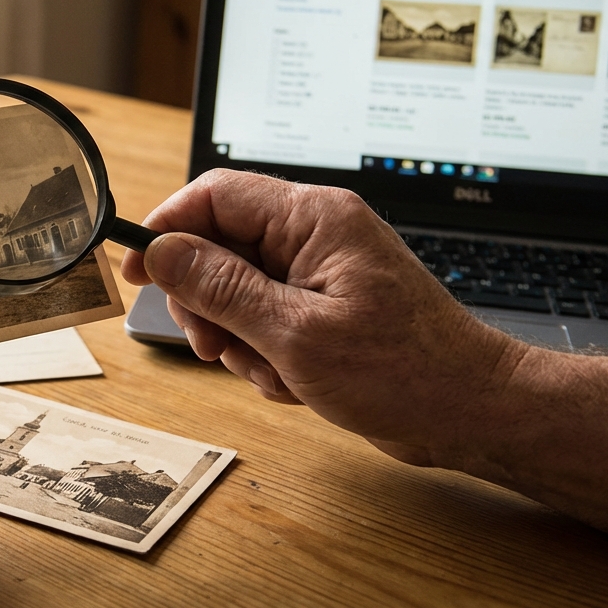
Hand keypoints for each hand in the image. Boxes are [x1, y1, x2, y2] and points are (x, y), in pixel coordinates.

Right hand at [119, 169, 523, 466]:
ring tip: (272, 370)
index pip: (215, 195)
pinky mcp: (323, 308)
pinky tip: (297, 381)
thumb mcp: (294, 333)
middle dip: (207, 303)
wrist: (470, 412)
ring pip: (236, 292)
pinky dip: (266, 356)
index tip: (136, 269)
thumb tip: (162, 253)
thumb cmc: (405, 371)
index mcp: (314, 218)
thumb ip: (220, 288)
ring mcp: (320, 272)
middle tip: (212, 344)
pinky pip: (263, 321)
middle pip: (219, 247)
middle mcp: (315, 235)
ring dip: (239, 339)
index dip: (167, 228)